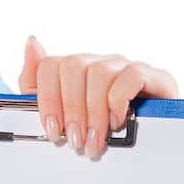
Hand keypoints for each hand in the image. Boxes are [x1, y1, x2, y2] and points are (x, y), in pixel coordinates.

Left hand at [20, 35, 178, 159]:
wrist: (150, 139)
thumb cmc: (102, 128)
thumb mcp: (62, 115)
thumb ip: (36, 84)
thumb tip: (31, 42)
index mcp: (75, 71)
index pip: (50, 66)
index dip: (49, 101)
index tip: (54, 130)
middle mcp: (98, 62)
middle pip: (73, 67)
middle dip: (72, 110)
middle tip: (76, 140)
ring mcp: (124, 66)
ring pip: (99, 73)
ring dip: (94, 112)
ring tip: (96, 139)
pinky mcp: (152, 75)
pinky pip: (130, 76)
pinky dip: (119, 102)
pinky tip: (117, 122)